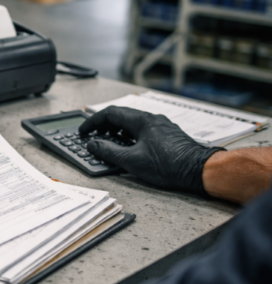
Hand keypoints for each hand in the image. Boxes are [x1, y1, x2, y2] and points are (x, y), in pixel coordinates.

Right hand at [79, 106, 223, 195]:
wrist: (199, 170)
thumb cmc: (168, 165)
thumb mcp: (132, 161)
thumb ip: (109, 151)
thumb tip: (92, 144)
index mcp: (142, 121)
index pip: (111, 114)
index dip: (93, 122)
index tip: (84, 131)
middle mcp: (152, 119)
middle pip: (122, 116)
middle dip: (104, 125)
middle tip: (93, 136)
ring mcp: (161, 126)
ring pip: (133, 123)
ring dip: (117, 130)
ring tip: (107, 142)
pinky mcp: (167, 135)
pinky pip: (143, 129)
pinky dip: (130, 135)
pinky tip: (128, 147)